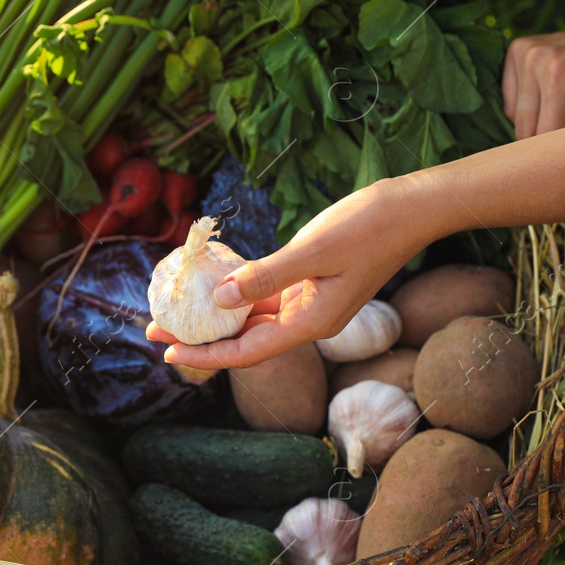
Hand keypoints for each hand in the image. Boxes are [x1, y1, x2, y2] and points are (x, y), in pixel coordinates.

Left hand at [146, 176, 433, 369]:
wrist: (411, 209)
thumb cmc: (369, 226)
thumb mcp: (314, 250)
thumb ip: (265, 276)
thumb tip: (218, 300)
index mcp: (312, 322)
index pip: (248, 351)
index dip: (206, 355)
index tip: (167, 350)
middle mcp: (309, 320)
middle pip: (245, 339)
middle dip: (199, 337)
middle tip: (153, 328)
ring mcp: (310, 301)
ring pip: (252, 317)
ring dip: (214, 316)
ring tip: (173, 309)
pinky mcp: (310, 281)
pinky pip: (265, 295)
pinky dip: (237, 293)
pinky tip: (210, 286)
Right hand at [503, 17, 564, 138]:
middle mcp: (557, 67)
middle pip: (541, 139)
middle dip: (555, 155)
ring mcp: (533, 57)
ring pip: (522, 127)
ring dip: (538, 137)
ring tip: (562, 128)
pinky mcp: (517, 51)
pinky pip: (512, 108)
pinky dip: (527, 116)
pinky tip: (549, 104)